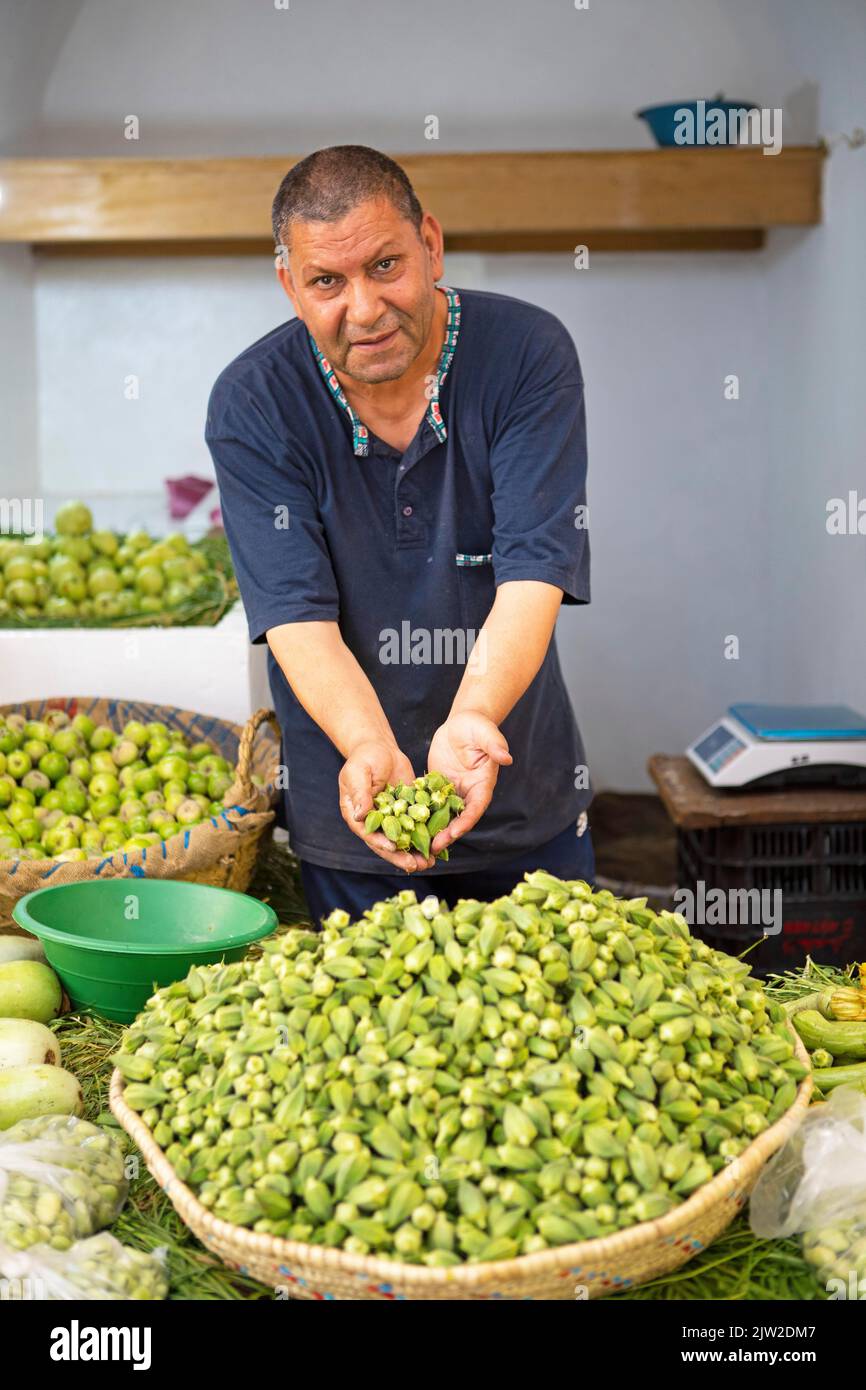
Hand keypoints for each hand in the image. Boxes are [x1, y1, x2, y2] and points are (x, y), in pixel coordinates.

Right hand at [339, 738, 435, 872]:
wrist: (380, 748)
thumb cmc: (364, 757)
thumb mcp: (358, 772)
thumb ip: (360, 793)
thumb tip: (360, 815)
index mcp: (358, 815)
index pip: (368, 833)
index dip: (380, 842)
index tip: (394, 848)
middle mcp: (374, 822)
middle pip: (387, 843)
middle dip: (401, 856)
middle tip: (417, 866)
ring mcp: (392, 818)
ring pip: (404, 839)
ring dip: (416, 851)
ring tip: (430, 863)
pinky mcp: (407, 812)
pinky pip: (417, 827)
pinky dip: (426, 836)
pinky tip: (439, 844)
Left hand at [426, 711, 512, 853]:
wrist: (460, 723)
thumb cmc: (477, 726)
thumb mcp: (486, 733)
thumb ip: (495, 745)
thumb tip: (507, 758)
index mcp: (482, 784)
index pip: (476, 807)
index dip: (466, 821)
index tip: (455, 833)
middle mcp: (468, 792)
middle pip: (459, 818)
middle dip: (447, 834)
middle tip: (433, 847)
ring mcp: (451, 791)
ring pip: (443, 815)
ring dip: (432, 830)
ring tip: (419, 844)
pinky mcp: (436, 786)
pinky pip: (428, 803)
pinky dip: (419, 814)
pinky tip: (405, 824)